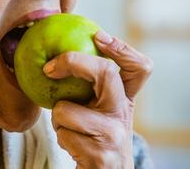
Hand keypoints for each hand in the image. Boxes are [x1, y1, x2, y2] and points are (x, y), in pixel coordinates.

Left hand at [42, 30, 152, 167]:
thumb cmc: (95, 138)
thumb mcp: (100, 111)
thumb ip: (90, 87)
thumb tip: (56, 54)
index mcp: (126, 99)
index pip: (139, 67)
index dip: (122, 48)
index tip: (98, 35)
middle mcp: (123, 114)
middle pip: (106, 72)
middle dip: (74, 62)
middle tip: (49, 67)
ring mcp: (114, 134)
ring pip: (66, 109)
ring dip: (58, 119)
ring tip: (69, 128)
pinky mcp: (99, 154)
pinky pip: (63, 133)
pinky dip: (60, 137)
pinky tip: (73, 145)